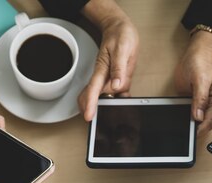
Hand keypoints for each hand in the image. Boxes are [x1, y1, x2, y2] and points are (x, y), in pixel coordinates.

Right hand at [79, 2, 138, 120]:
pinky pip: (116, 96)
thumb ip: (119, 68)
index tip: (88, 116)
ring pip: (102, 99)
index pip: (93, 89)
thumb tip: (116, 85)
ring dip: (103, 110)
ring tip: (109, 120)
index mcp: (102, 69)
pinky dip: (118, 104)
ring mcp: (110, 81)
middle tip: (95, 124)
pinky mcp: (119, 82)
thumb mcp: (122, 48)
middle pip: (91, 97)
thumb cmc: (120, 35)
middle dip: (89, 110)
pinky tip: (123, 108)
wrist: (121, 29)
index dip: (90, 104)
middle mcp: (104, 77)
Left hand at [175, 31, 211, 134]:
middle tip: (184, 134)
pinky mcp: (191, 105)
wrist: (193, 56)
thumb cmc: (200, 64)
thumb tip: (198, 116)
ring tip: (180, 129)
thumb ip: (200, 99)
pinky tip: (177, 121)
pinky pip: (187, 116)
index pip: (209, 122)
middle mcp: (209, 106)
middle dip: (194, 130)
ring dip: (188, 126)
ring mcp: (200, 107)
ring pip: (195, 123)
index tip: (190, 135)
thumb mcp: (201, 81)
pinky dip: (182, 119)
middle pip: (202, 125)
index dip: (200, 130)